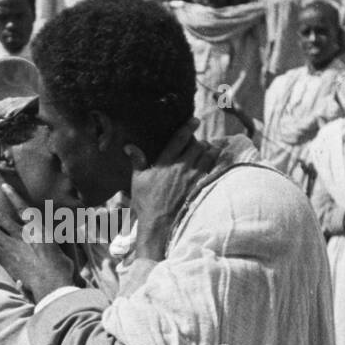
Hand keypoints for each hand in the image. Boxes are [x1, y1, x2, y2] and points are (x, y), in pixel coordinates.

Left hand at [0, 172, 76, 300]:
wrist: (52, 284)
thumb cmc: (60, 268)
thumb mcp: (60, 250)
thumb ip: (53, 240)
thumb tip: (60, 234)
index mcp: (38, 230)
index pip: (24, 208)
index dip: (14, 196)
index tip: (4, 186)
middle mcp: (24, 235)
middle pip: (1, 219)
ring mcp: (14, 247)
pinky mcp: (7, 260)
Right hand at [126, 119, 216, 260]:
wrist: (160, 224)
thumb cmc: (147, 203)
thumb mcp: (137, 181)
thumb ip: (137, 161)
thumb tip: (129, 146)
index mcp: (165, 162)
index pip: (179, 139)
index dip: (188, 127)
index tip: (195, 120)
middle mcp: (181, 167)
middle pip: (197, 145)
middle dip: (200, 141)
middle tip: (199, 142)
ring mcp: (194, 177)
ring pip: (208, 155)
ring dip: (210, 150)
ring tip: (210, 149)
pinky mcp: (202, 187)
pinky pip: (214, 169)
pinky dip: (216, 163)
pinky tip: (215, 162)